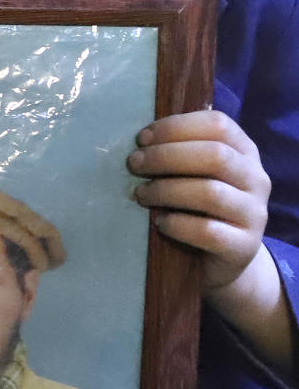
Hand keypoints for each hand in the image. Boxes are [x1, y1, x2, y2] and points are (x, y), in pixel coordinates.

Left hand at [128, 110, 269, 291]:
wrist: (220, 262)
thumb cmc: (198, 210)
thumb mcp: (194, 177)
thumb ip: (180, 157)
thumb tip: (141, 141)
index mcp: (244, 153)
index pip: (218, 126)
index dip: (177, 127)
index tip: (142, 138)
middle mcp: (255, 179)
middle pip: (214, 155)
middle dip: (166, 156)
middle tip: (134, 164)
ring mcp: (253, 213)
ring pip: (210, 192)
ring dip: (166, 190)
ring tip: (141, 194)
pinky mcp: (243, 246)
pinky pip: (208, 231)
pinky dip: (177, 224)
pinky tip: (159, 223)